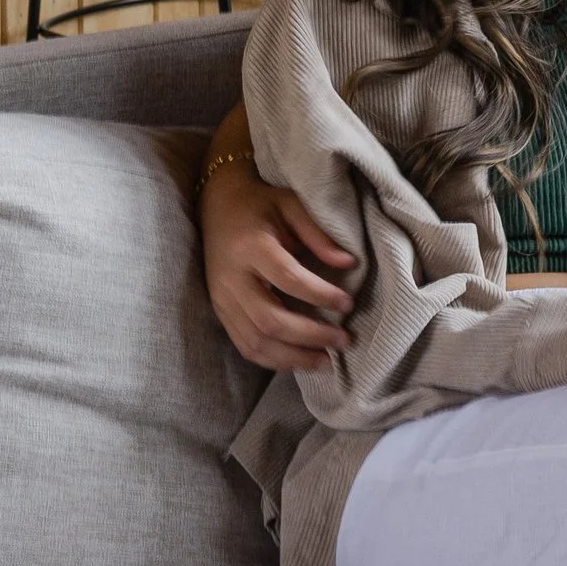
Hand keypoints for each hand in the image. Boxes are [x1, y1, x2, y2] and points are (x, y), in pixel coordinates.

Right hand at [201, 151, 358, 369]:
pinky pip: (245, 346)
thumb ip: (318, 234)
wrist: (217, 205)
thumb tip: (349, 263)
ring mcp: (222, 299)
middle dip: (310, 336)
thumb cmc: (261, 204)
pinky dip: (273, 360)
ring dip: (293, 358)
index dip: (320, 295)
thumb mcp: (291, 205)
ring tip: (326, 361)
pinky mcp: (220, 312)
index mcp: (251, 246)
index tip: (348, 303)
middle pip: (270, 320)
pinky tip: (299, 361)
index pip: (288, 278)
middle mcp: (232, 278)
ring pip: (256, 342)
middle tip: (344, 340)